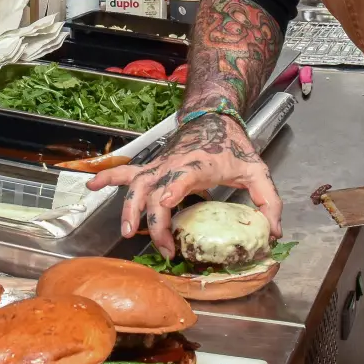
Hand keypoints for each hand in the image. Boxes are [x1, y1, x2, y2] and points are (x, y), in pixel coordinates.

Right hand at [89, 114, 281, 257]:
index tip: (167, 208)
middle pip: (154, 192)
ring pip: (135, 186)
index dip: (172, 194)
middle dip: (153, 221)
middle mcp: (173, 166)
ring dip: (127, 209)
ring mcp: (159, 165)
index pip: (181, 180)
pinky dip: (106, 178)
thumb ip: (269, 202)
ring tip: (125, 231)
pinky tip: (91, 187)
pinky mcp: (152, 166)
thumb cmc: (234, 145)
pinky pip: (125, 173)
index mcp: (198, 166)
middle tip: (162, 247)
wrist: (214, 116)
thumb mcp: (258, 172)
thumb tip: (272, 233)